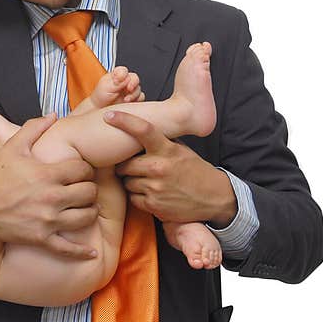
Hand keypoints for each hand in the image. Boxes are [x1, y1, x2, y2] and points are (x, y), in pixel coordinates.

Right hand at [0, 113, 98, 257]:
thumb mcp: (14, 146)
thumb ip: (35, 128)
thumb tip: (54, 114)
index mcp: (47, 173)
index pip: (84, 169)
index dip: (86, 169)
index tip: (80, 172)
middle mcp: (51, 197)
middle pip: (89, 193)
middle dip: (90, 189)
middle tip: (84, 189)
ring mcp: (47, 220)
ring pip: (86, 217)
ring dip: (89, 212)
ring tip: (84, 208)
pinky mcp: (40, 238)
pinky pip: (68, 249)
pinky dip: (82, 253)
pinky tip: (92, 254)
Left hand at [90, 66, 144, 108]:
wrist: (101, 109)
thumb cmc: (101, 96)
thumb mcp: (105, 86)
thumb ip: (116, 81)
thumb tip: (125, 77)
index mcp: (117, 75)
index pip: (123, 71)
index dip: (123, 74)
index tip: (118, 81)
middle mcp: (125, 82)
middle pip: (134, 78)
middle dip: (133, 83)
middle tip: (128, 89)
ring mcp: (130, 90)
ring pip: (138, 89)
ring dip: (133, 94)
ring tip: (125, 100)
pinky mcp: (134, 99)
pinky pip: (140, 98)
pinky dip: (137, 100)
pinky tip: (130, 103)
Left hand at [104, 111, 236, 227]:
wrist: (214, 197)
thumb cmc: (194, 170)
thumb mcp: (181, 150)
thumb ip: (160, 142)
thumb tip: (136, 131)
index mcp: (167, 149)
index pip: (143, 130)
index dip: (124, 121)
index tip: (108, 116)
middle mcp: (159, 167)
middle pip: (124, 164)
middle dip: (126, 166)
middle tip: (135, 167)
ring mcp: (155, 187)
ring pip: (127, 182)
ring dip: (133, 182)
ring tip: (148, 181)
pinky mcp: (154, 205)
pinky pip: (133, 198)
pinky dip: (138, 196)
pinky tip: (152, 193)